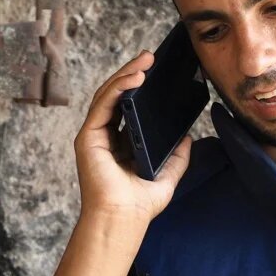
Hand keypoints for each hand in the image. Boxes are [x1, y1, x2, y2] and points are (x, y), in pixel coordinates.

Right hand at [73, 50, 194, 221]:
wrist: (125, 219)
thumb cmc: (141, 203)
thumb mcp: (169, 174)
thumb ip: (178, 155)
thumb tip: (188, 136)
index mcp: (120, 142)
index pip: (128, 105)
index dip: (139, 86)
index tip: (157, 70)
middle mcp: (105, 135)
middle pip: (116, 95)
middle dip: (133, 73)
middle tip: (151, 56)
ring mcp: (94, 135)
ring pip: (108, 95)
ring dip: (126, 74)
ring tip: (146, 61)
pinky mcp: (88, 137)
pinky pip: (103, 104)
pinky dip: (118, 88)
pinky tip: (136, 78)